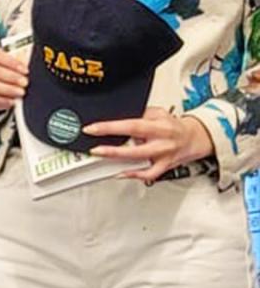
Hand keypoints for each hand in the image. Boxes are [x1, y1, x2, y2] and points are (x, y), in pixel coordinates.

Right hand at [0, 45, 29, 112]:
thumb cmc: (6, 72)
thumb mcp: (14, 64)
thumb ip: (20, 61)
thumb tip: (26, 63)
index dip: (11, 62)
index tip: (25, 70)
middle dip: (11, 77)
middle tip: (24, 82)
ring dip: (7, 89)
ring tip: (20, 92)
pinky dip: (2, 101)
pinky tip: (11, 101)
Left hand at [85, 110, 215, 183]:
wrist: (195, 137)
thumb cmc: (173, 125)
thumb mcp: (157, 113)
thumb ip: (139, 114)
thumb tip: (117, 117)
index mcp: (159, 126)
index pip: (131, 125)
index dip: (110, 127)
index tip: (92, 129)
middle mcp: (162, 142)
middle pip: (135, 148)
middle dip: (112, 151)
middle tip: (95, 150)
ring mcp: (163, 156)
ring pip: (140, 163)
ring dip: (119, 163)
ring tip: (103, 161)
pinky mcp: (165, 166)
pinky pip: (148, 174)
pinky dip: (133, 175)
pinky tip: (120, 173)